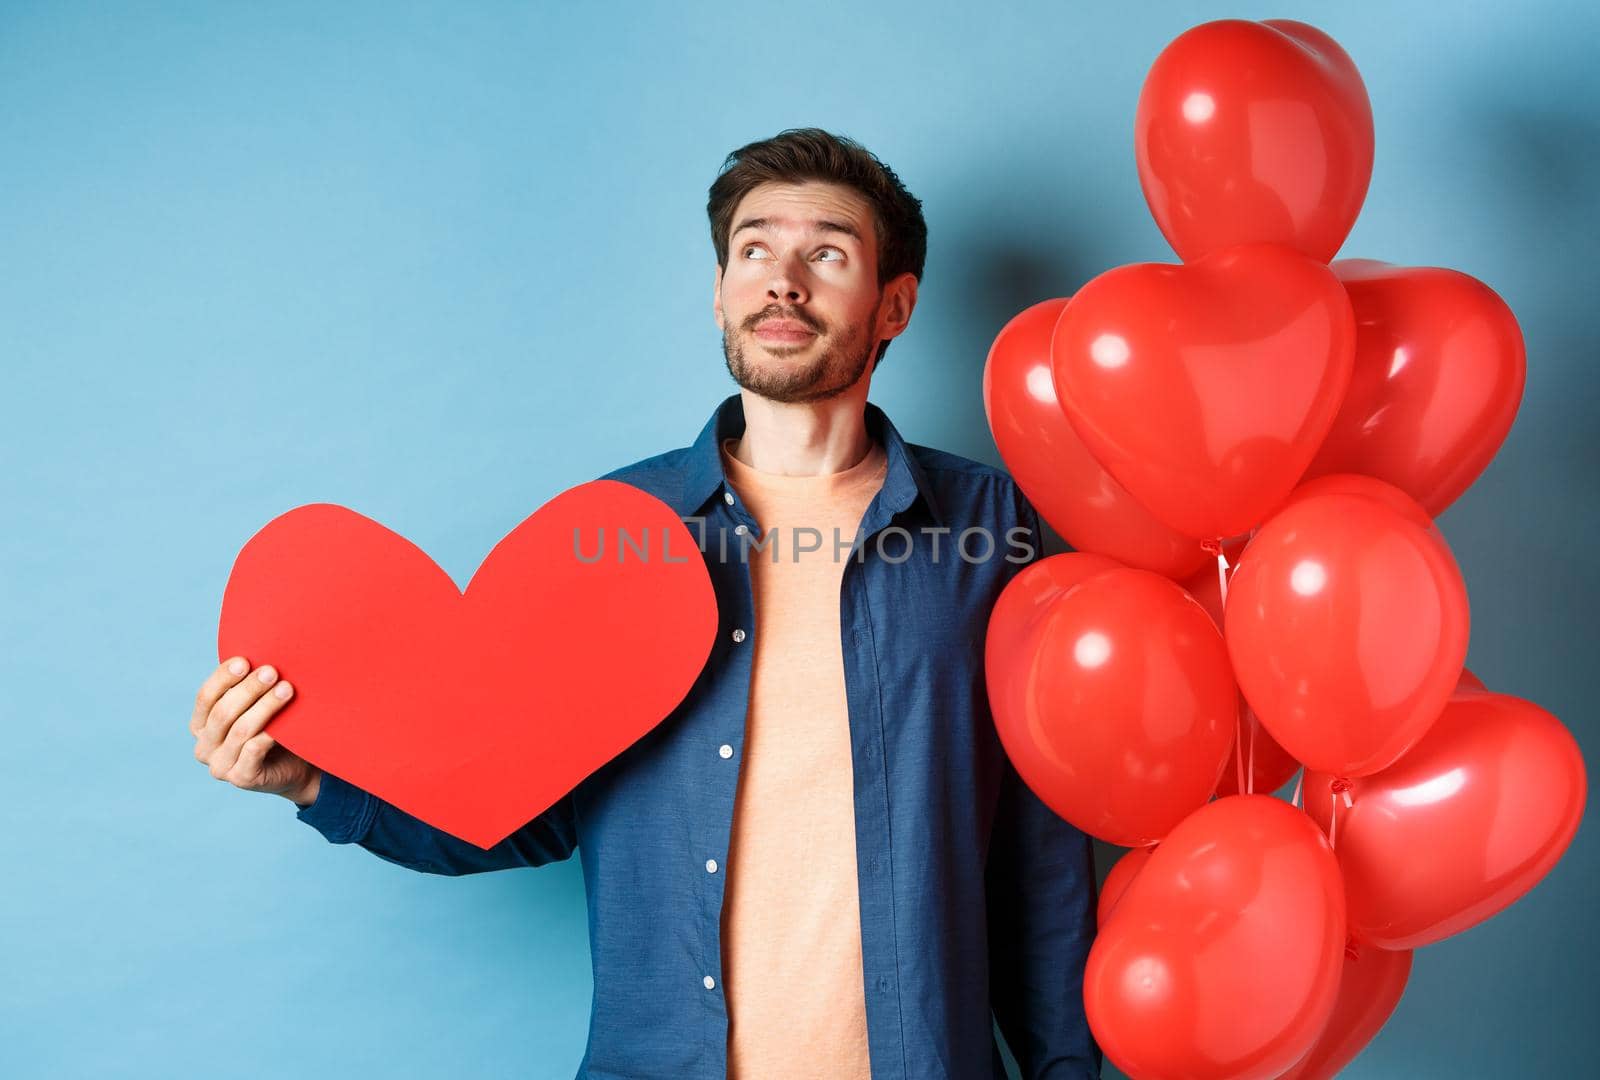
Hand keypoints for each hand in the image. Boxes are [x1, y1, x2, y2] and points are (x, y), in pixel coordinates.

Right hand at [191, 657, 320, 806]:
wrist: (297, 768)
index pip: (205, 697)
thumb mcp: (256, 706)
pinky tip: (287, 720)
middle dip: (249, 689)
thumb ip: (247, 687)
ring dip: (265, 706)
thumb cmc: (275, 729)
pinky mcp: (242, 779)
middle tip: (272, 671)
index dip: (223, 677)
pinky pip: (253, 751)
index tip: (245, 660)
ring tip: (287, 689)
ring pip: (241, 730)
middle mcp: (204, 747)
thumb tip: (258, 651)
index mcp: (201, 725)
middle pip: (223, 712)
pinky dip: (270, 733)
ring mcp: (220, 766)